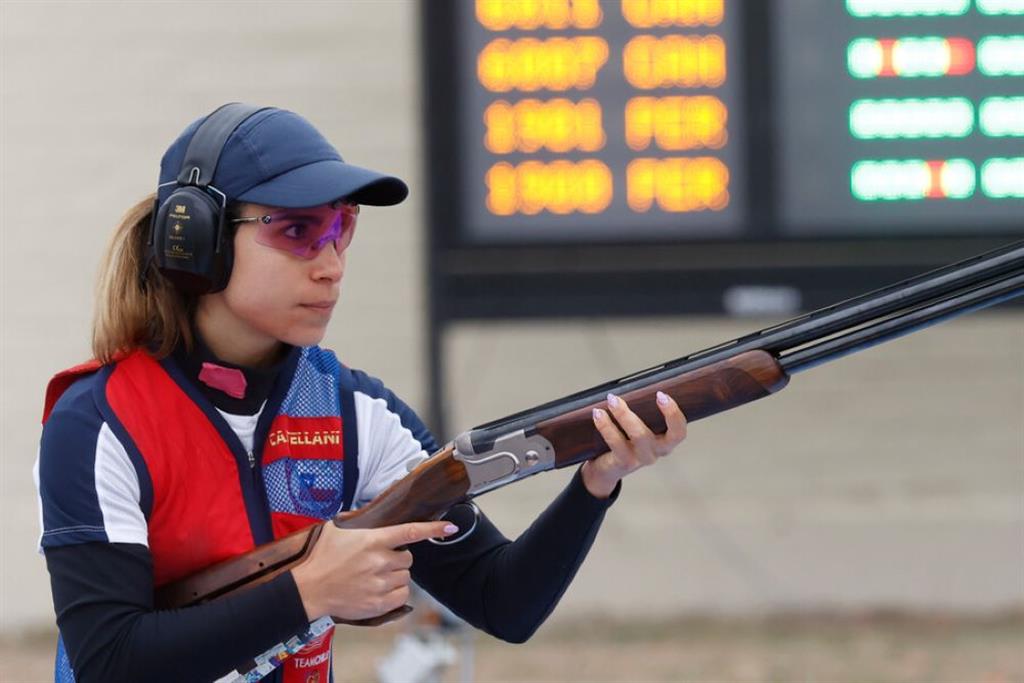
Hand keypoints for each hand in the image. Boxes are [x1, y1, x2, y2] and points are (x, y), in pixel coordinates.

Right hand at [290, 520, 456, 620]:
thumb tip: (362, 511)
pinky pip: (402, 596)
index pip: (410, 532)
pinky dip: (396, 593)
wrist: (308, 589)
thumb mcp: (336, 530)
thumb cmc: (320, 558)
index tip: (451, 527)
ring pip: (406, 578)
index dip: (433, 528)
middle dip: (399, 558)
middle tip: (380, 560)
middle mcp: (380, 561)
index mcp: (373, 540)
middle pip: (409, 558)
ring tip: (375, 576)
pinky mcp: (378, 604)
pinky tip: (380, 589)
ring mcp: (380, 584)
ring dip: (396, 576)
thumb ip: (354, 520)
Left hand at [581, 391, 687, 498]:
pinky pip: (616, 444)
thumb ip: (642, 410)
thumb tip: (633, 386)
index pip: (679, 432)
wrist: (607, 468)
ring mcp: (640, 459)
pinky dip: (606, 426)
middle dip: (639, 411)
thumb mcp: (638, 425)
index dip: (674, 414)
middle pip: (653, 434)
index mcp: (664, 441)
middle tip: (620, 396)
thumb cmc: (626, 439)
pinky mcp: (624, 463)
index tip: (661, 394)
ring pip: (638, 436)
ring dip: (623, 415)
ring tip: (611, 400)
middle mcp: (655, 452)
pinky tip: (598, 414)